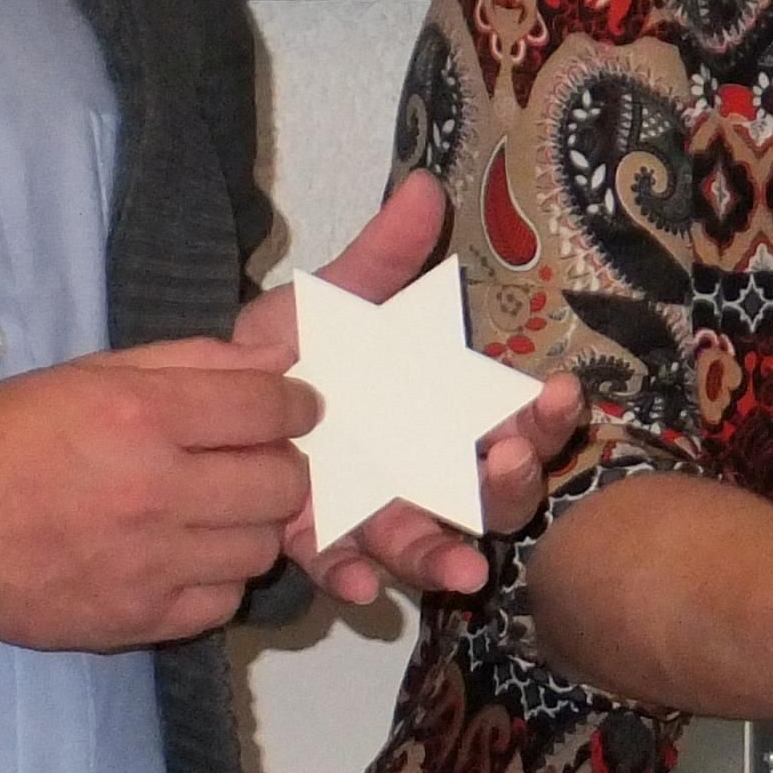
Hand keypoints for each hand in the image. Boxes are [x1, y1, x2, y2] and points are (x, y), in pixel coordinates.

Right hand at [0, 342, 317, 650]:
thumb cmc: (6, 438)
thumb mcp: (88, 374)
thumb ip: (188, 361)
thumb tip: (275, 362)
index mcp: (140, 415)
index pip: (265, 407)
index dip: (295, 404)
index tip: (296, 409)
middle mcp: (156, 490)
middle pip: (280, 484)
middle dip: (283, 466)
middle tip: (258, 462)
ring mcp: (152, 563)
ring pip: (260, 548)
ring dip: (253, 525)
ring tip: (219, 512)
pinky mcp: (139, 618)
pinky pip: (223, 602)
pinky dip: (219, 578)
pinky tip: (189, 557)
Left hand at [235, 172, 585, 604]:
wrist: (210, 391)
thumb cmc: (293, 345)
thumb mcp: (336, 297)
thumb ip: (380, 255)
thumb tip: (420, 186)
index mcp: (440, 411)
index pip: (515, 420)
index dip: (546, 415)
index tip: (562, 393)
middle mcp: (419, 468)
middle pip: (487, 495)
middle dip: (508, 488)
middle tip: (511, 466)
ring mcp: (372, 509)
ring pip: (423, 542)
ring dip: (444, 554)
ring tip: (461, 570)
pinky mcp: (317, 539)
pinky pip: (342, 568)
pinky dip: (352, 579)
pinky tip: (358, 587)